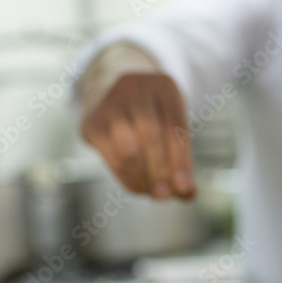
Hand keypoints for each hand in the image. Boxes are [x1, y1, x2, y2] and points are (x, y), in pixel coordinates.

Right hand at [82, 72, 194, 199]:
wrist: (111, 85)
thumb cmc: (153, 113)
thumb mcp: (173, 123)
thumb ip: (182, 158)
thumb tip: (189, 195)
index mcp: (164, 86)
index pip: (174, 125)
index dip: (180, 160)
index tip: (184, 188)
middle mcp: (134, 87)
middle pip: (150, 134)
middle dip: (159, 170)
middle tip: (165, 196)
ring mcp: (110, 103)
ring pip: (128, 147)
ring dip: (142, 177)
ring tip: (154, 193)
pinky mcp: (92, 122)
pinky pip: (111, 157)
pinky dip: (127, 178)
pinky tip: (138, 187)